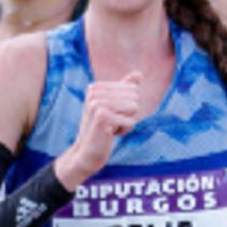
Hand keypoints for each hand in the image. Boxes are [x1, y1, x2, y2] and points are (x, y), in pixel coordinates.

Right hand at [55, 71, 140, 189]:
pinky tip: (110, 134)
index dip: (127, 106)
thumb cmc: (103, 129)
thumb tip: (139, 73)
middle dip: (128, 113)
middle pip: (134, 97)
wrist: (87, 152)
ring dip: (126, 121)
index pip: (133, 89)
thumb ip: (124, 89)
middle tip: (111, 123)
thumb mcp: (113, 106)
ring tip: (110, 127)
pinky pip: (131, 121)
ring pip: (134, 107)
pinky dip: (124, 130)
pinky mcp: (101, 117)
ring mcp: (96, 104)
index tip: (111, 115)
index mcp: (96, 87)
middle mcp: (94, 92)